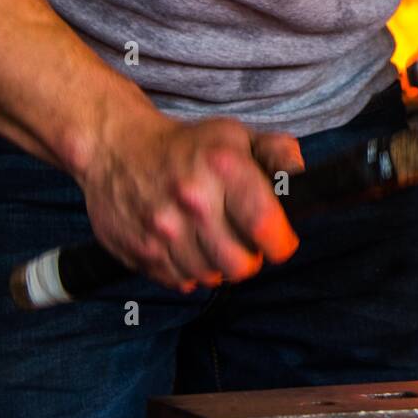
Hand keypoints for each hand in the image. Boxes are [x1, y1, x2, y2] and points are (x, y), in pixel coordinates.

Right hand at [75, 109, 304, 292]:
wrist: (115, 146)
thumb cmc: (185, 144)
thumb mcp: (235, 136)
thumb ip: (277, 153)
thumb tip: (302, 177)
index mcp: (222, 167)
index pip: (265, 224)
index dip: (281, 242)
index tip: (280, 241)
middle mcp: (192, 200)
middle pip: (241, 264)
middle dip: (251, 257)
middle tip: (244, 240)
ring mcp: (163, 229)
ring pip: (212, 277)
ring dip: (219, 265)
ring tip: (212, 238)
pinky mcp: (141, 251)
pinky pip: (181, 282)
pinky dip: (190, 271)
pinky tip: (187, 244)